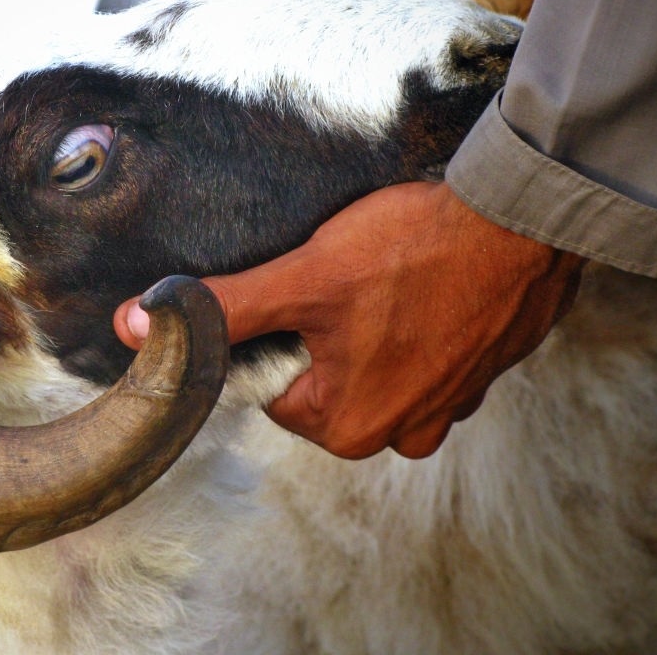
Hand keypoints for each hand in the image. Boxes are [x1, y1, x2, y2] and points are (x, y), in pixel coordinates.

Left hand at [114, 182, 584, 458]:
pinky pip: (423, 354)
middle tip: (346, 280)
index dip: (276, 333)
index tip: (300, 293)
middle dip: (324, 331)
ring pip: (373, 365)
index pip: (272, 388)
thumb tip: (136, 327)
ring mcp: (447, 407)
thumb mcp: (303, 280)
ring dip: (371, 326)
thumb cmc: (413, 253)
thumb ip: (222, 308)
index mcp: (346, 428)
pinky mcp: (479, 375)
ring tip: (387, 279)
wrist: (520, 223)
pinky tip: (421, 286)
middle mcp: (399, 434)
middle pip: (322, 379)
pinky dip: (416, 324)